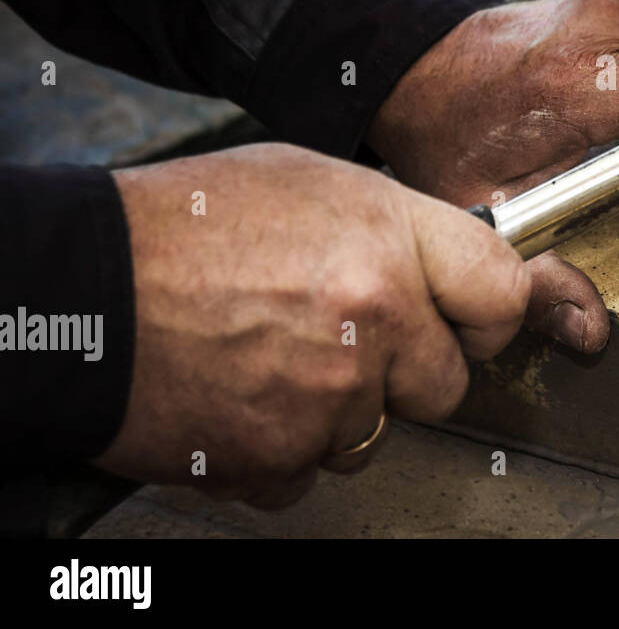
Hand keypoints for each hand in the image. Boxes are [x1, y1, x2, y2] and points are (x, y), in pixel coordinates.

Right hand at [97, 143, 529, 508]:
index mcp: (387, 242)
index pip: (501, 293)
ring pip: (375, 433)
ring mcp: (328, 397)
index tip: (468, 321)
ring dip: (339, 410)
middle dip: (407, 371)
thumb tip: (444, 268)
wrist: (83, 290)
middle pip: (446, 384)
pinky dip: (283, 445)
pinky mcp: (278, 456)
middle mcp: (371, 320)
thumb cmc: (185, 225)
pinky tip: (244, 394)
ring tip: (274, 357)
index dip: (487, 313)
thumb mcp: (310, 182)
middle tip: (347, 341)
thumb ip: (395, 228)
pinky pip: (312, 470)